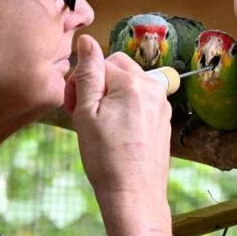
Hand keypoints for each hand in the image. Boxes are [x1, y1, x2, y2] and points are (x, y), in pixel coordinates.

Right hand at [64, 35, 171, 198]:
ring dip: (112, 97)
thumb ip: (88, 73)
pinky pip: (141, 103)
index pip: (99, 64)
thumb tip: (87, 40)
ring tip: (99, 126)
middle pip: (118, 69)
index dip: (81, 82)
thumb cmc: (107, 158)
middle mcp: (154, 88)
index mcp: (134, 82)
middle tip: (83, 114)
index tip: (73, 106)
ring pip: (129, 86)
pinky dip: (126, 110)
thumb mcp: (87, 112)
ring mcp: (162, 105)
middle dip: (99, 85)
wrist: (134, 195)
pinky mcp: (164, 120)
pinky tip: (116, 135)